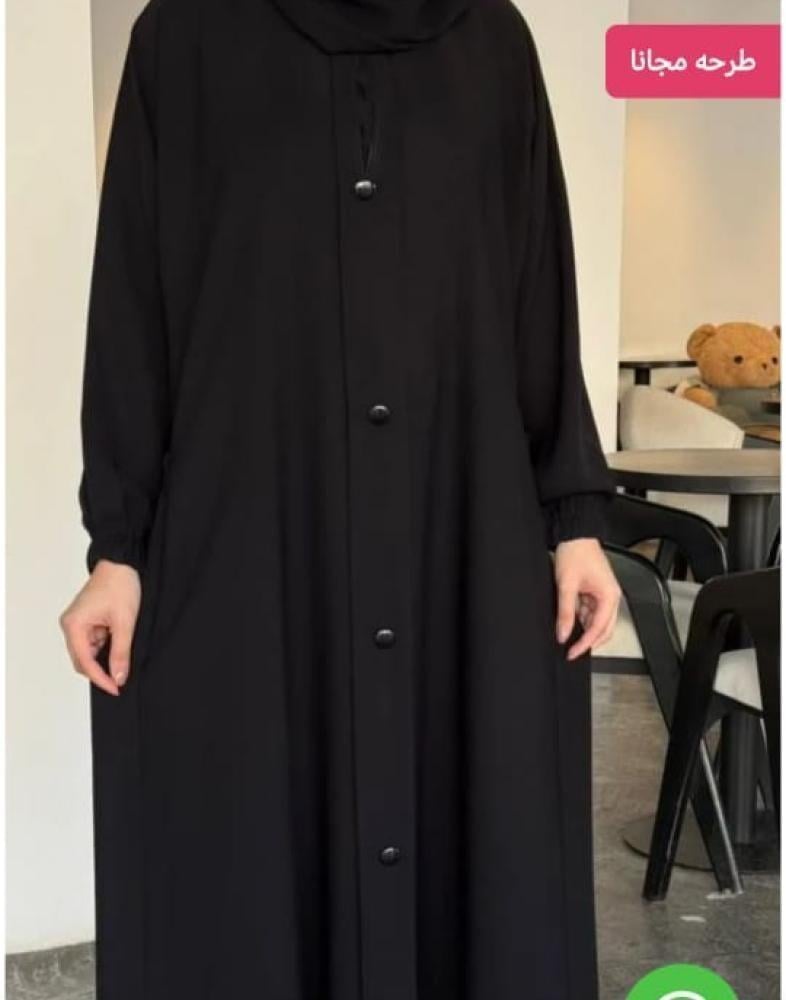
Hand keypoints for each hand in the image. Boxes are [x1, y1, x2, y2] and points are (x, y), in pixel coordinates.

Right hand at [59, 560, 140, 694]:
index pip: (84, 662)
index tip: (115, 689)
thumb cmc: (120, 585)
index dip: (100, 678)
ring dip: (105, 656)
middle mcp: (71, 625)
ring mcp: (77, 623)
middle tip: (121, 679)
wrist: (121, 562)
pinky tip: (119, 643)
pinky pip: (94, 641)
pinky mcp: (86, 620)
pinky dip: (106, 646)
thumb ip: (121, 652)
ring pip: (89, 652)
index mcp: (74, 625)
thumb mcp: (124, 622)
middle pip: (82, 660)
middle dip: (101, 670)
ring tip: (124, 655)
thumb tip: (119, 676)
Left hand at [554, 538, 620, 660]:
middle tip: (571, 650)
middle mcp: (611, 597)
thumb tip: (563, 634)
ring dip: (583, 629)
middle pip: (603, 630)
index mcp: (609, 596)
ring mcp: (605, 595)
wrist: (575, 535)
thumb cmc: (575, 553)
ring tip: (566, 633)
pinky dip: (581, 618)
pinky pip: (591, 612)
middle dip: (588, 642)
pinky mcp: (597, 592)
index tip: (572, 653)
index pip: (598, 629)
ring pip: (597, 622)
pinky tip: (569, 620)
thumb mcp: (566, 585)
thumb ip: (565, 612)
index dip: (585, 644)